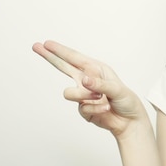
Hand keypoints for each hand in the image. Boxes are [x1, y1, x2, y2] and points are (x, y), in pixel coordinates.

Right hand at [32, 40, 146, 137]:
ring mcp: (84, 94)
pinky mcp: (83, 109)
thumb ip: (100, 85)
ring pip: (69, 93)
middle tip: (36, 46)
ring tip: (101, 98)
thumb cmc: (127, 101)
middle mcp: (88, 80)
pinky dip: (95, 109)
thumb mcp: (117, 90)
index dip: (60, 51)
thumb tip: (83, 80)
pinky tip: (105, 109)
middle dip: (50, 57)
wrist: (129, 122)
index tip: (47, 43)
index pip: (75, 58)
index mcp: (97, 70)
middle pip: (64, 67)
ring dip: (85, 96)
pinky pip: (81, 108)